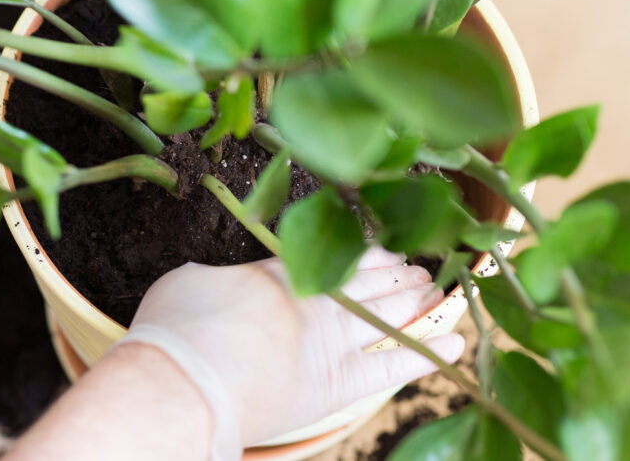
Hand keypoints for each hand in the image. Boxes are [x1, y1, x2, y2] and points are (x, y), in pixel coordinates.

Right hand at [123, 247, 465, 447]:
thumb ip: (213, 277)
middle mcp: (315, 300)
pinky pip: (393, 365)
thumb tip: (215, 279)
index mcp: (278, 272)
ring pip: (387, 314)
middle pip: (368, 281)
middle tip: (419, 266)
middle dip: (396, 273)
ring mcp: (332, 341)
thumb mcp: (187, 283)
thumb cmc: (174, 332)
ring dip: (415, 300)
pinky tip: (455, 343)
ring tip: (437, 290)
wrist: (184, 384)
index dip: (363, 250)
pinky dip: (426, 353)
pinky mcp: (341, 385)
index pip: (331, 255)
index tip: (382, 244)